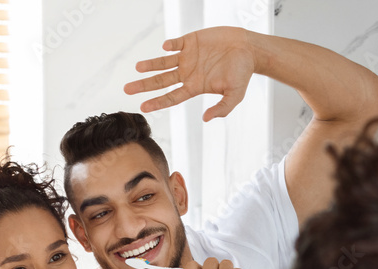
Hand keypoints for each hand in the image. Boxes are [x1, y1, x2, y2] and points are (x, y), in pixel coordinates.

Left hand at [124, 27, 256, 120]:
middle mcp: (188, 73)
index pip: (172, 97)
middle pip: (161, 81)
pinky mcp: (191, 41)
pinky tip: (165, 47)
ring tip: (138, 68)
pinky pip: (176, 43)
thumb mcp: (235, 95)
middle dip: (144, 85)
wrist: (249, 49)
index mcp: (195, 86)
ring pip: (163, 62)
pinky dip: (170, 45)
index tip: (143, 106)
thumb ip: (222, 108)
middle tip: (127, 89)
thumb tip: (206, 119)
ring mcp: (188, 57)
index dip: (157, 102)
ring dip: (151, 65)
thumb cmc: (243, 73)